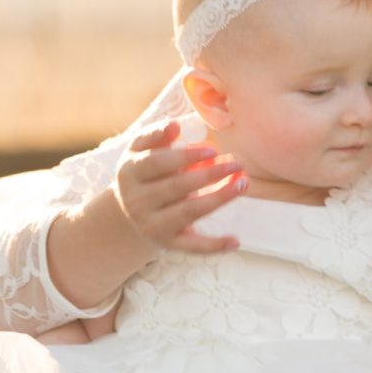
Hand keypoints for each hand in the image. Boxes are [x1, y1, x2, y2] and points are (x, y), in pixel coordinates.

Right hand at [113, 120, 244, 254]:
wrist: (128, 213)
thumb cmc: (144, 172)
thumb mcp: (142, 151)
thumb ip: (157, 135)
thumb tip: (176, 125)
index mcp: (131, 173)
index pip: (157, 163)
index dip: (185, 157)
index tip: (213, 149)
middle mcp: (138, 201)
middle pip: (176, 187)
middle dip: (209, 174)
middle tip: (237, 163)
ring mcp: (153, 225)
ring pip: (188, 212)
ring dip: (218, 198)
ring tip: (243, 183)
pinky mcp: (168, 243)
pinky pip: (192, 247)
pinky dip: (215, 246)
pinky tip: (235, 241)